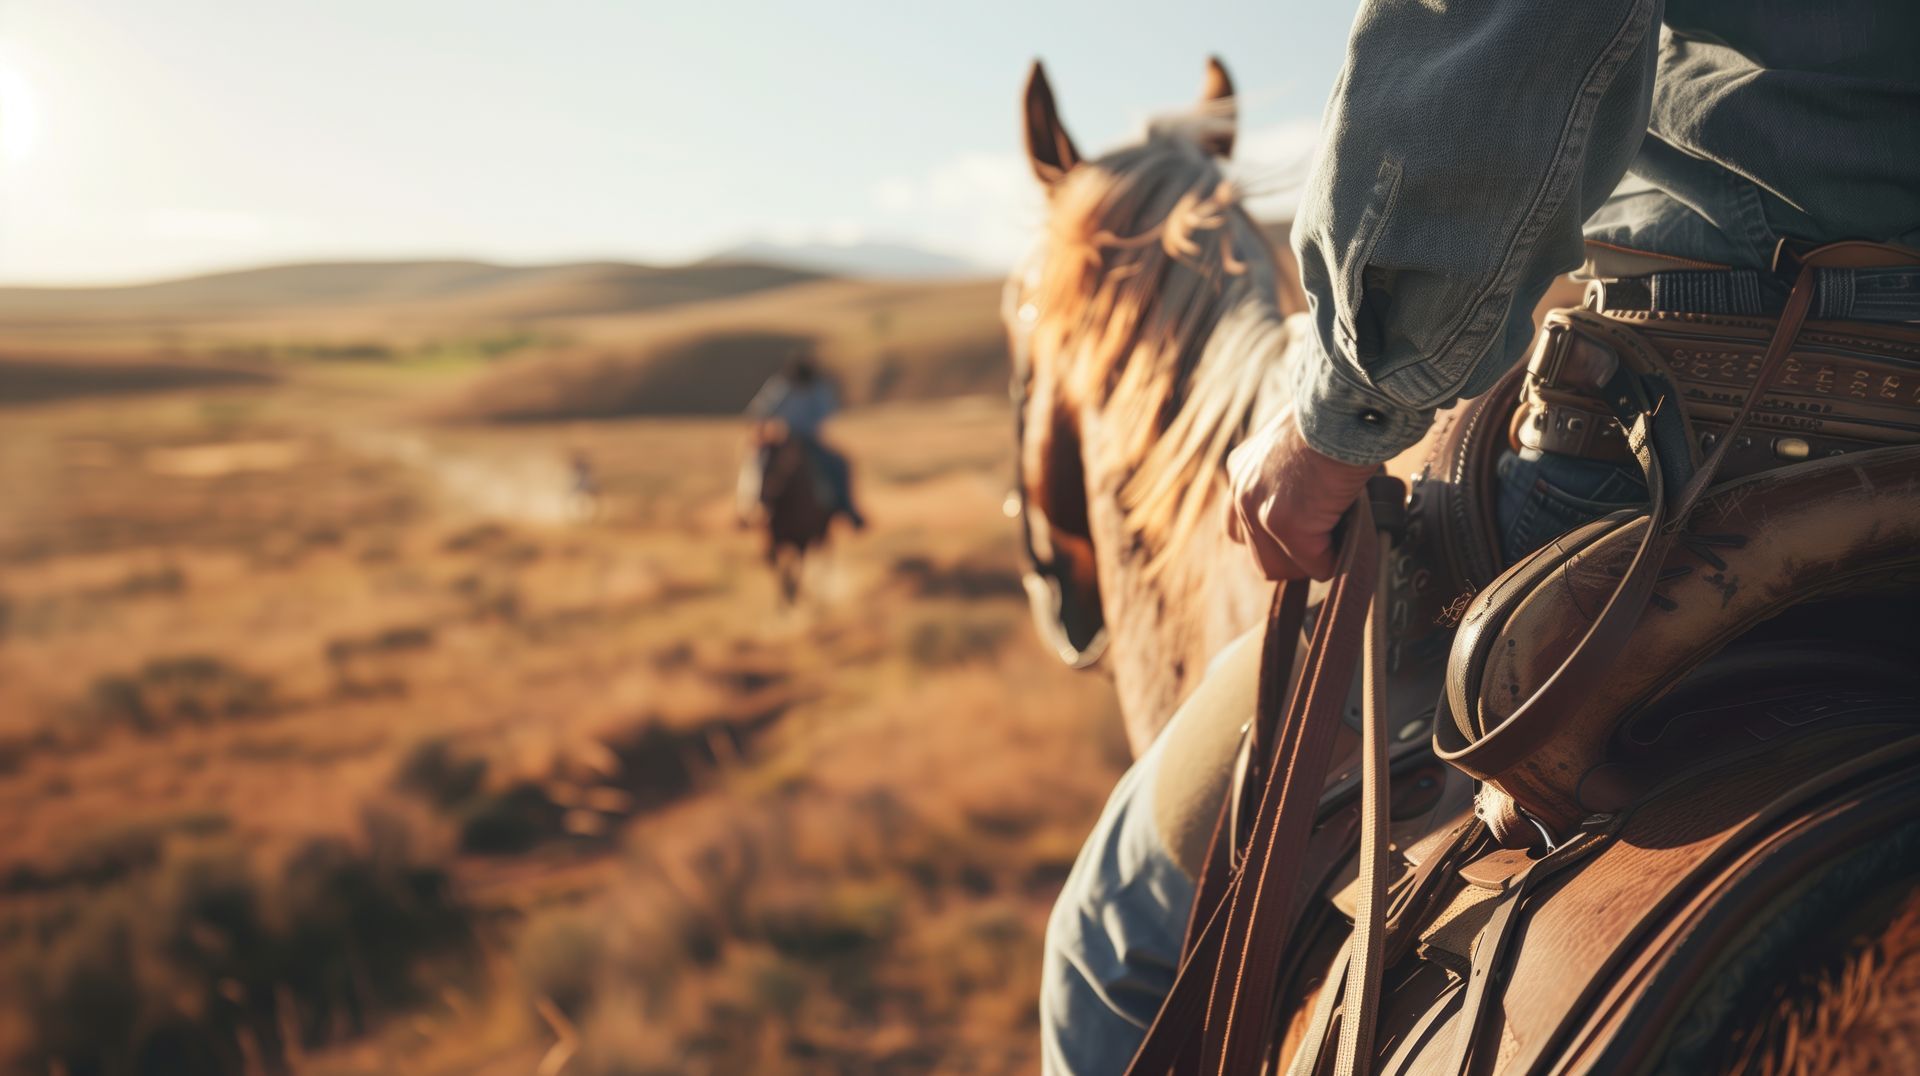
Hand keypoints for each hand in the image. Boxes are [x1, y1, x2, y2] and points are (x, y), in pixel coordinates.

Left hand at [1225, 409, 1376, 579]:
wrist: (1346, 404)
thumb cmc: (1338, 417)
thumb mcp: (1302, 444)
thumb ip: (1295, 475)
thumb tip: (1321, 503)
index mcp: (1243, 469)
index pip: (1242, 525)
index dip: (1278, 537)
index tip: (1310, 528)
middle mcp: (1240, 491)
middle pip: (1259, 556)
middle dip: (1295, 558)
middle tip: (1329, 541)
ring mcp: (1258, 510)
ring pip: (1281, 569)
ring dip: (1314, 562)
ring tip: (1342, 536)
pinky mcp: (1285, 523)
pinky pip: (1316, 565)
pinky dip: (1339, 557)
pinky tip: (1355, 530)